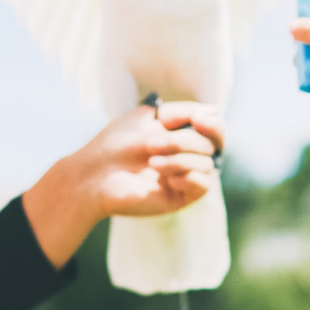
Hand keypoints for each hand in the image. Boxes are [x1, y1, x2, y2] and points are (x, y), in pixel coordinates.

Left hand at [21, 102, 223, 268]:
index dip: (213, 124)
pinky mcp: (180, 198)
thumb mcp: (148, 116)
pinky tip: (165, 179)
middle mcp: (188, 156)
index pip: (215, 129)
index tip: (197, 119)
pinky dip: (188, 177)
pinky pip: (203, 186)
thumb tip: (213, 112)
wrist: (95, 174)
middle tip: (152, 144)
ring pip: (207, 164)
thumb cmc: (117, 143)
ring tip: (151, 162)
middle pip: (211, 145)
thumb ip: (182, 111)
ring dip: (179, 159)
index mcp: (183, 135)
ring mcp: (185, 177)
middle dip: (183, 141)